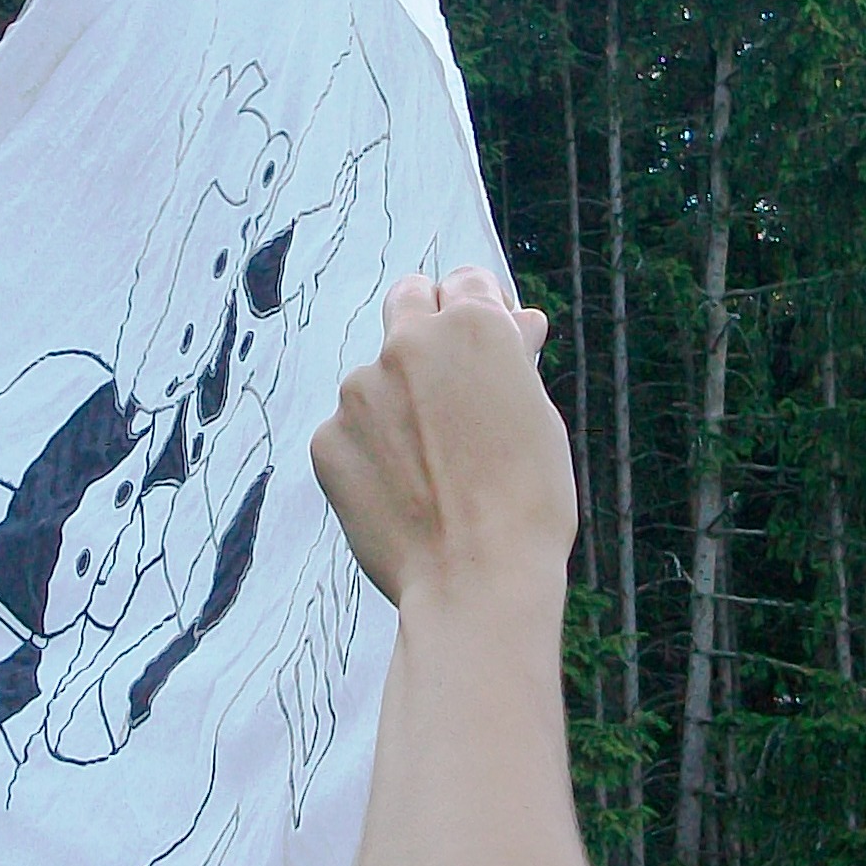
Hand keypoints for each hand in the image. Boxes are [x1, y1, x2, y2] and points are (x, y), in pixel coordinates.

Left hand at [310, 268, 569, 610]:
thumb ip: (511, 361)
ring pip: (375, 379)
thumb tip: (514, 322)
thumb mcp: (539, 417)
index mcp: (472, 327)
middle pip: (407, 301)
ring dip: (395, 403)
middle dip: (425, 325)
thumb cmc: (527, 503)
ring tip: (432, 468)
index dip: (479, 311)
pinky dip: (370, 454)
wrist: (476, 581)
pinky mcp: (327, 440)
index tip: (483, 341)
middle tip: (446, 378)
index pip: (466, 284)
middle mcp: (407, 344)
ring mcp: (358, 392)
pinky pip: (349, 433)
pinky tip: (401, 494)